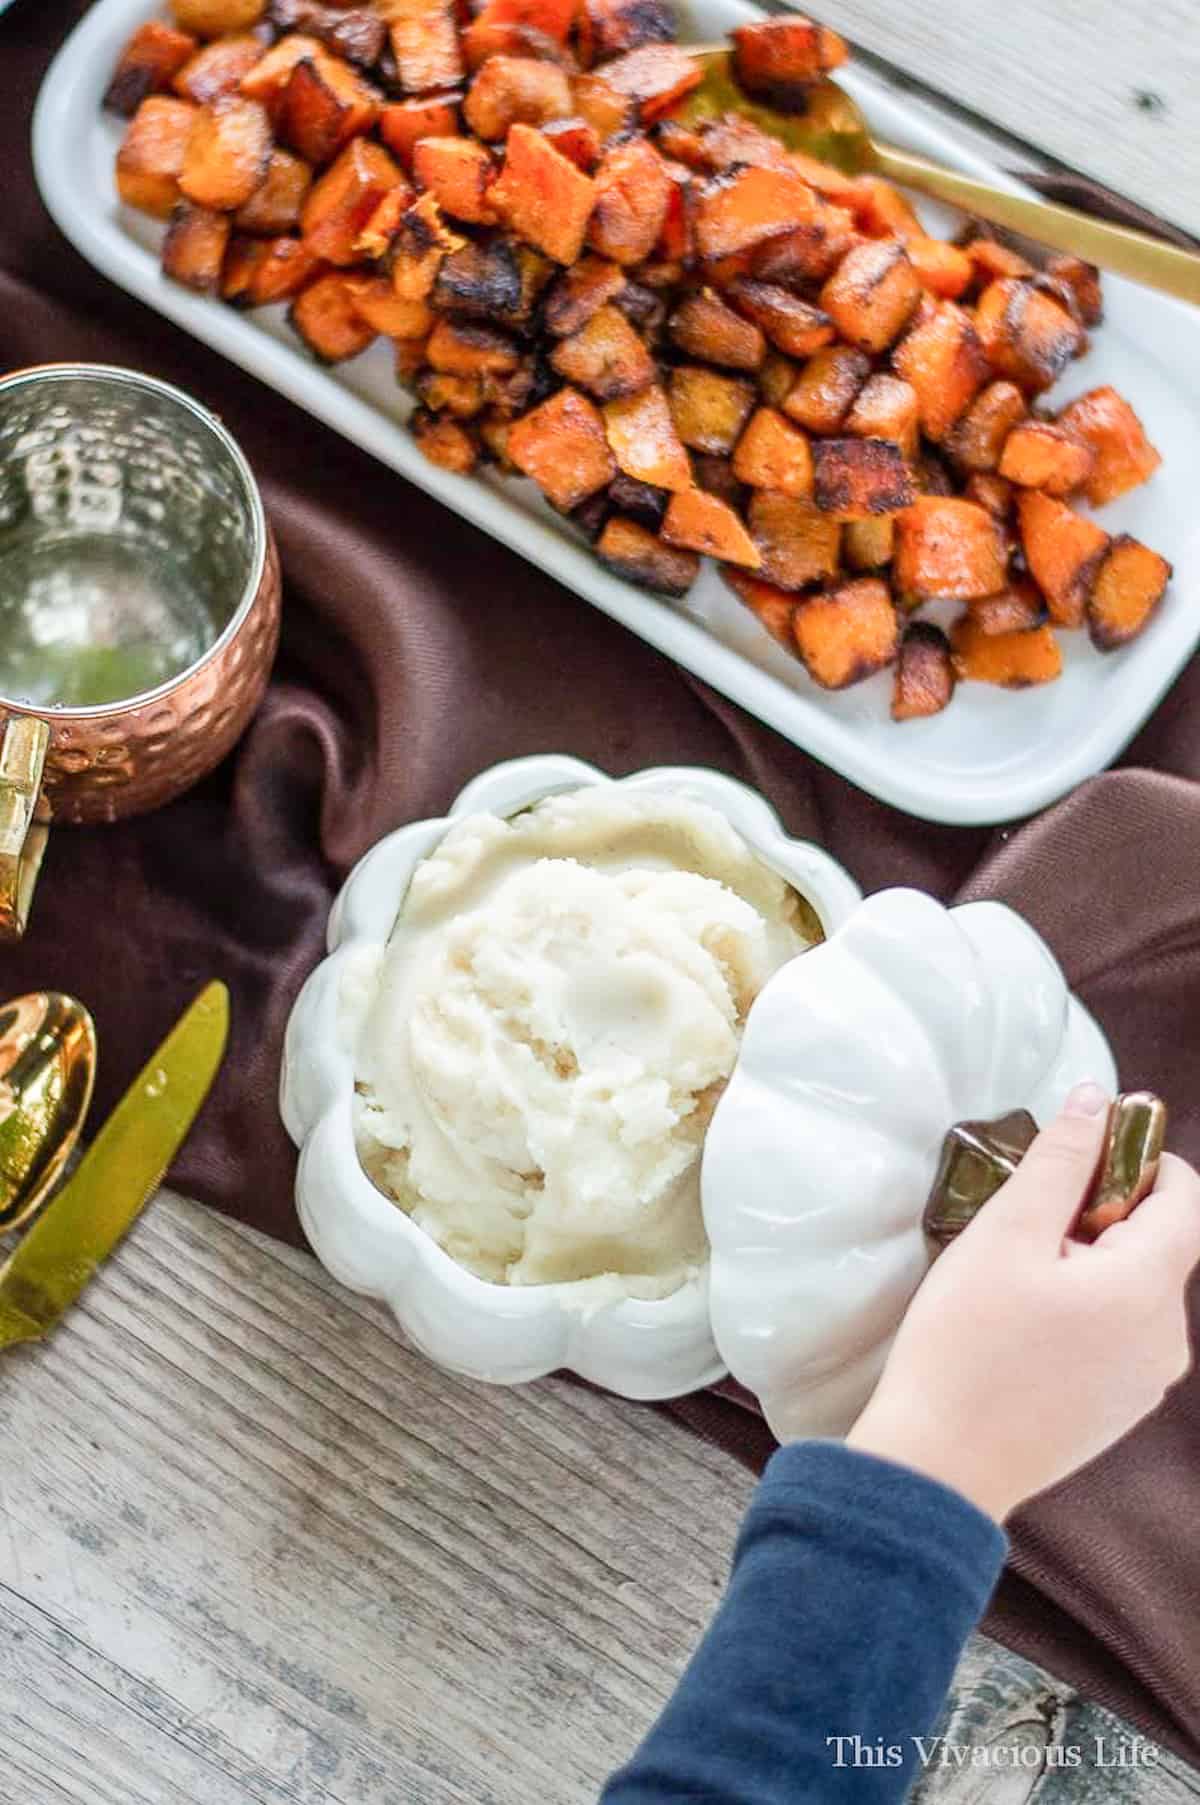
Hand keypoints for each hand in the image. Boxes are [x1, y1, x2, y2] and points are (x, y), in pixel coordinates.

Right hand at [845, 1082, 1199, 1523]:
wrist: (939, 1466)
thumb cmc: (964, 1345)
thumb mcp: (1004, 1236)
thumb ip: (1058, 1162)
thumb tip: (1095, 1100)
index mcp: (1149, 1288)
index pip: (1184, 1195)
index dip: (1137, 1158)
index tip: (1078, 1154)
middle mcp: (1167, 1338)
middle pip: (1157, 1243)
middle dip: (1098, 1218)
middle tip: (1022, 1229)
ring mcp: (1147, 1381)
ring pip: (1134, 1289)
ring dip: (1088, 1266)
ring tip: (1014, 1284)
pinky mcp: (1120, 1410)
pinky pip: (1119, 1335)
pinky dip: (1083, 1312)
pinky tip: (1022, 1330)